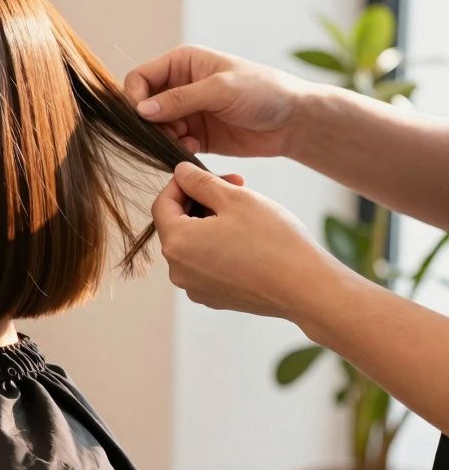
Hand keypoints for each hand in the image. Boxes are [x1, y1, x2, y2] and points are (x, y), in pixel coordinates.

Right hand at [124, 44, 319, 158]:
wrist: (294, 121)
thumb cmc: (263, 92)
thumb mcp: (221, 90)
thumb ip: (179, 99)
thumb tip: (141, 111)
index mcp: (182, 63)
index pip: (140, 78)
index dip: (135, 97)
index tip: (146, 117)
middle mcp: (179, 85)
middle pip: (143, 104)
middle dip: (151, 121)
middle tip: (172, 131)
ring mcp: (186, 111)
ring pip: (154, 127)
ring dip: (164, 136)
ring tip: (187, 140)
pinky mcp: (194, 134)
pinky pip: (170, 142)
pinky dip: (176, 147)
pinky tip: (194, 147)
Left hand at [153, 162, 340, 319]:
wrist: (306, 288)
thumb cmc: (272, 240)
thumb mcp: (235, 198)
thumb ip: (200, 182)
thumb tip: (180, 172)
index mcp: (176, 243)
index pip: (162, 203)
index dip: (182, 183)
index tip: (206, 174)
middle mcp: (177, 270)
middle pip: (177, 224)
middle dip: (201, 201)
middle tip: (236, 186)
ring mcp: (195, 287)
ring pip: (192, 243)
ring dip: (210, 223)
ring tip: (245, 213)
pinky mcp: (213, 297)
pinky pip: (206, 264)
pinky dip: (218, 246)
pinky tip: (247, 240)